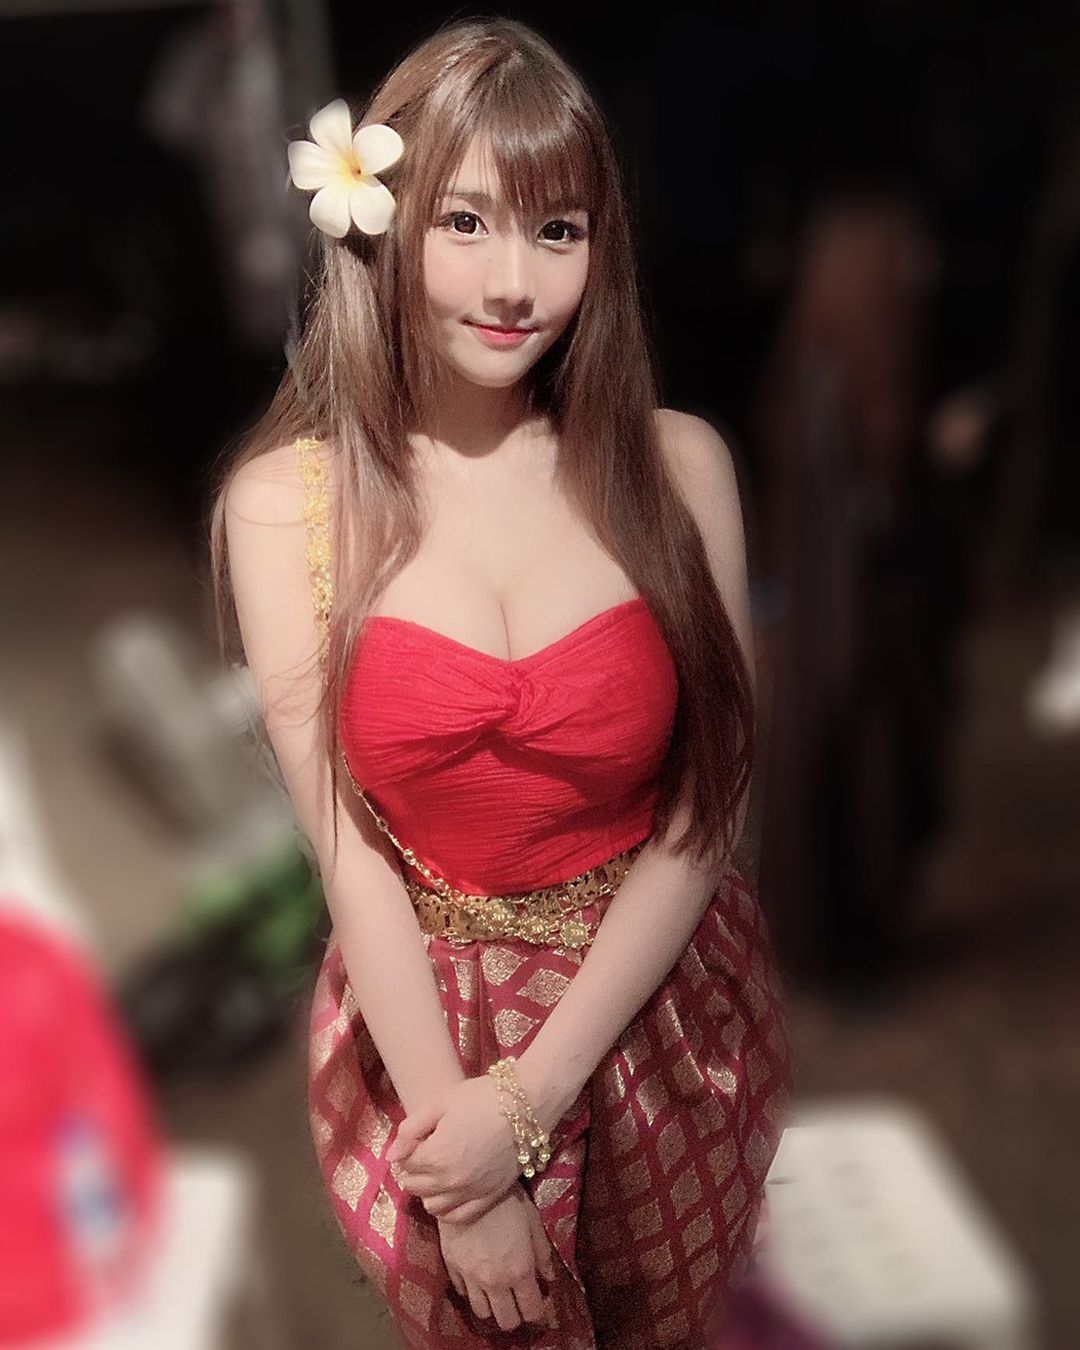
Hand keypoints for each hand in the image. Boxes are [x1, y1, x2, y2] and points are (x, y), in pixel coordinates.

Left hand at [386, 1075, 522, 1223]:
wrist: (528, 1104)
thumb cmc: (482, 1096)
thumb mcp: (441, 1102)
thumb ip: (411, 1129)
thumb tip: (391, 1156)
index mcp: (436, 1156)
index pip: (406, 1164)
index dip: (409, 1149)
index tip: (420, 1137)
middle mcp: (451, 1181)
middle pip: (416, 1187)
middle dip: (415, 1170)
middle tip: (426, 1151)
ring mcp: (472, 1192)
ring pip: (434, 1206)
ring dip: (429, 1191)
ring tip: (438, 1170)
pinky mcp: (490, 1197)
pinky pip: (459, 1216)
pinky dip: (449, 1209)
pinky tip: (452, 1191)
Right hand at [437, 1185, 556, 1332]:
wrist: (468, 1186)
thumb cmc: (507, 1199)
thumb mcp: (533, 1222)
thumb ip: (543, 1253)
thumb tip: (549, 1277)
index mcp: (520, 1270)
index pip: (531, 1310)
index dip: (538, 1312)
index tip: (539, 1303)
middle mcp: (495, 1282)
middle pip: (506, 1321)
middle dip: (515, 1315)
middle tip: (517, 1301)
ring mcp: (471, 1278)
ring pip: (482, 1313)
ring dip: (492, 1307)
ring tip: (497, 1292)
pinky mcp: (452, 1268)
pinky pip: (462, 1293)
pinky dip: (471, 1291)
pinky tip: (477, 1278)